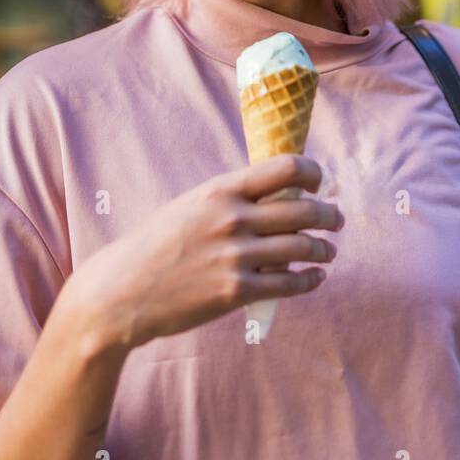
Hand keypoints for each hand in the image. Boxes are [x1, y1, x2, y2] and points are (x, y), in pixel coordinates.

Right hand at [67, 154, 343, 354]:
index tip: (321, 181)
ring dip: (324, 249)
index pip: (286, 168)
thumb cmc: (157, 244)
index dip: (313, 173)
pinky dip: (310, 279)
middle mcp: (233, 218)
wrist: (123, 290)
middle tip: (336, 219)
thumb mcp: (191, 205)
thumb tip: (276, 193)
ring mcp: (236, 256)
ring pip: (303, 247)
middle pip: (304, 209)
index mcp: (221, 190)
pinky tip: (314, 277)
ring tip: (328, 251)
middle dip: (329, 214)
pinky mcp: (237, 291)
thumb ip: (230, 198)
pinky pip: (290, 283)